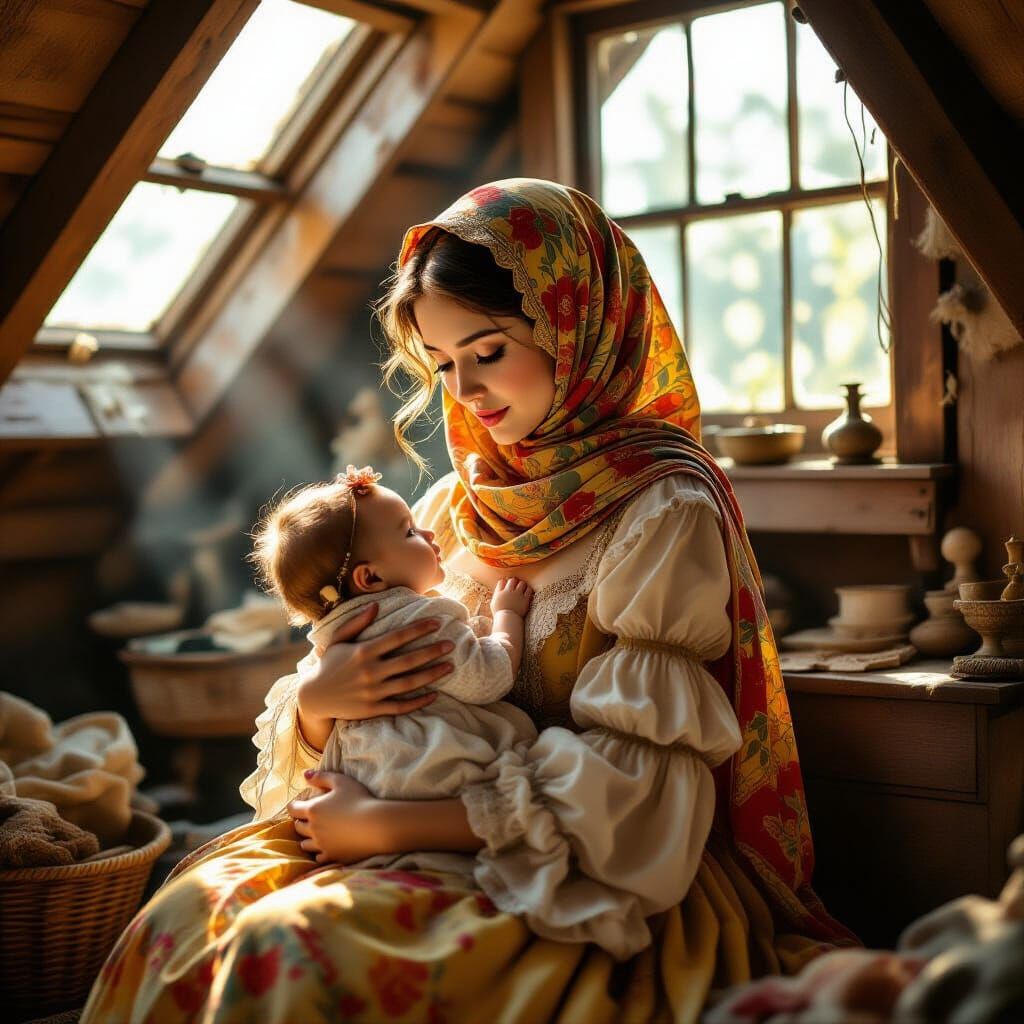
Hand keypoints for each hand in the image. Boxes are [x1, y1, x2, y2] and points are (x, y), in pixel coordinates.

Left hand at [288, 770, 387, 864]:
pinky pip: (317, 857)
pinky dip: (319, 852)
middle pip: (298, 827)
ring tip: (316, 833)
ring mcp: (321, 845)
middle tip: (309, 817)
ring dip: (307, 838)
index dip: (295, 805)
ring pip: (305, 844)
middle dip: (301, 821)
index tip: (300, 804)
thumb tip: (305, 774)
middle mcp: (313, 829)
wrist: (375, 825)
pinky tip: (326, 846)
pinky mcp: (331, 856)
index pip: (293, 809)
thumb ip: (321, 777)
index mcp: (313, 809)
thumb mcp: (341, 781)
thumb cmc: (359, 799)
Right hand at [298, 602, 453, 721]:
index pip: (397, 637)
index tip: (438, 622)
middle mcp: (370, 671)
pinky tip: (434, 695)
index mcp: (363, 651)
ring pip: (409, 684)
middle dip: (433, 651)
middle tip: (452, 644)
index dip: (419, 629)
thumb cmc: (329, 664)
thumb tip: (376, 606)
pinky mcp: (372, 709)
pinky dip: (419, 702)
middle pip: (408, 660)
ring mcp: (372, 692)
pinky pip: (400, 706)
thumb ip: (357, 623)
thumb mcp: (339, 639)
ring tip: (450, 667)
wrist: (313, 696)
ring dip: (432, 675)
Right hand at [490, 577, 532, 616]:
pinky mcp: (525, 599)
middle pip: (512, 580)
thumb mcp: (493, 603)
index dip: (504, 583)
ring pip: (522, 583)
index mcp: (499, 593)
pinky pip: (529, 589)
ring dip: (522, 584)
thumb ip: (496, 594)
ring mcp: (517, 595)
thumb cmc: (500, 614)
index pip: (502, 581)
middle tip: (515, 586)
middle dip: (514, 582)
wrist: (508, 621)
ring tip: (522, 588)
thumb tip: (500, 587)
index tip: (506, 586)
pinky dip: (528, 589)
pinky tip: (527, 592)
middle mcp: (508, 592)